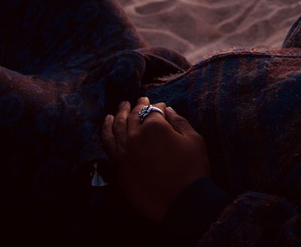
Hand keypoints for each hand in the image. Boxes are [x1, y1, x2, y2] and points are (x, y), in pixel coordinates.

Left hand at [101, 96, 211, 221]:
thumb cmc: (192, 168)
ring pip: (117, 127)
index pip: (154, 110)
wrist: (181, 201)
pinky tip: (108, 124)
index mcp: (155, 126)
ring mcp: (124, 152)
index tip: (163, 107)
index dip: (159, 107)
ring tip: (121, 107)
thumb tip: (168, 110)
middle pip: (133, 116)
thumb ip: (179, 122)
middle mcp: (135, 136)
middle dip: (137, 106)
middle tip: (139, 100)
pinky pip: (108, 145)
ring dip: (119, 115)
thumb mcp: (194, 140)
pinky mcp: (118, 167)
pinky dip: (106, 131)